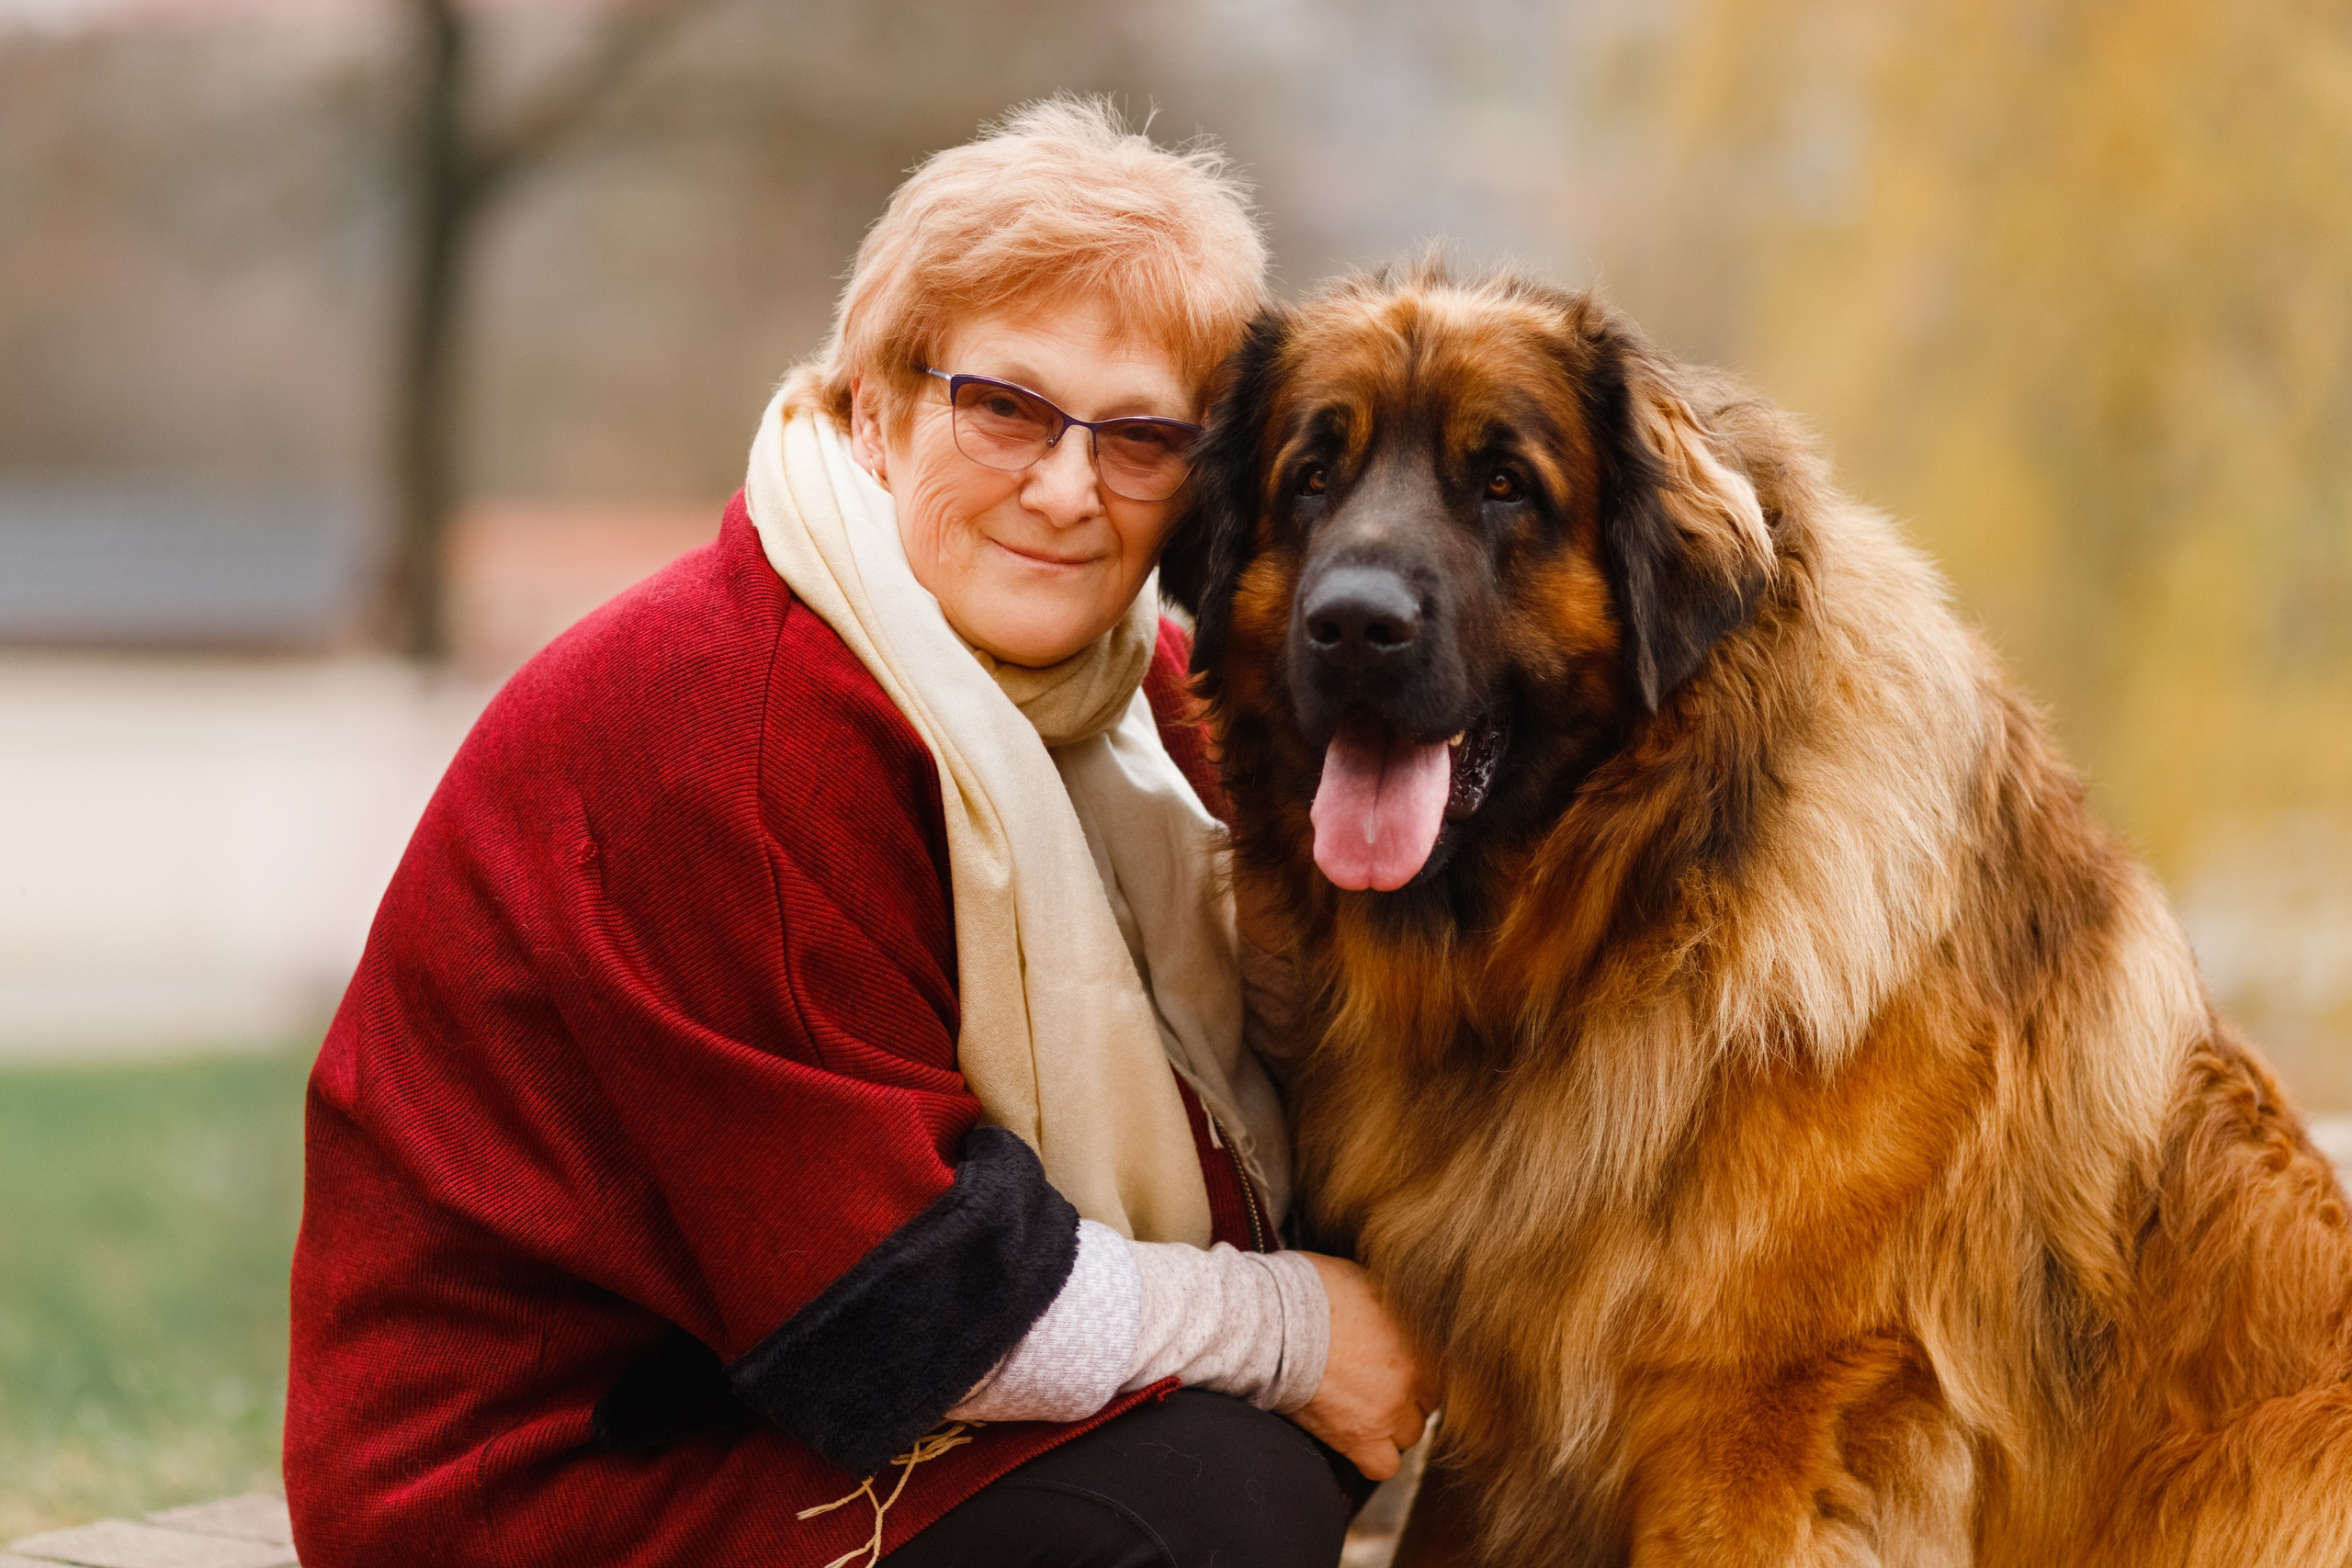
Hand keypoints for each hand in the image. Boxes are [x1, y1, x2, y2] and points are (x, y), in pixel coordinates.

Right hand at [1291, 1253, 1440, 1480]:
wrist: (1276, 1320)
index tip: (1397, 1365)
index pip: (1438, 1369)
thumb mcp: (1367, 1280)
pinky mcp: (1356, 1438)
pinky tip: (1356, 1438)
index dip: (1416, 1368)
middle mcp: (1411, 1379)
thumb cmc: (1313, 1291)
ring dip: (1392, 1424)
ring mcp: (1386, 1411)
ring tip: (1365, 1409)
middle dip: (1407, 1395)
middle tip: (1378, 1384)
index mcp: (1418, 1338)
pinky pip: (1381, 1466)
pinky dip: (1372, 1456)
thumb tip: (1397, 1311)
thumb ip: (1393, 1306)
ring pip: (1408, 1435)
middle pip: (1425, 1403)